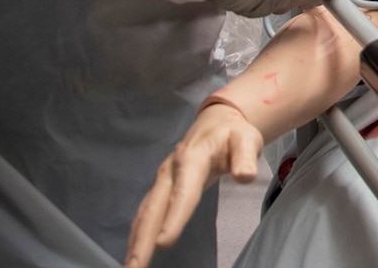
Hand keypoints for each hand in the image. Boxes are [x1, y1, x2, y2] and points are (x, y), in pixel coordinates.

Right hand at [125, 102, 261, 267]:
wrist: (217, 122)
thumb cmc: (233, 134)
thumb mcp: (247, 139)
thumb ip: (246, 157)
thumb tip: (245, 176)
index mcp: (193, 159)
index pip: (183, 193)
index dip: (173, 219)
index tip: (163, 243)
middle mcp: (171, 170)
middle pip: (155, 208)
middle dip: (143, 239)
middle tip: (135, 267)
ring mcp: (163, 179)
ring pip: (145, 213)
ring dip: (135, 240)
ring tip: (130, 267)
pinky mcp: (161, 187)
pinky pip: (146, 213)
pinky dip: (138, 233)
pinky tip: (134, 252)